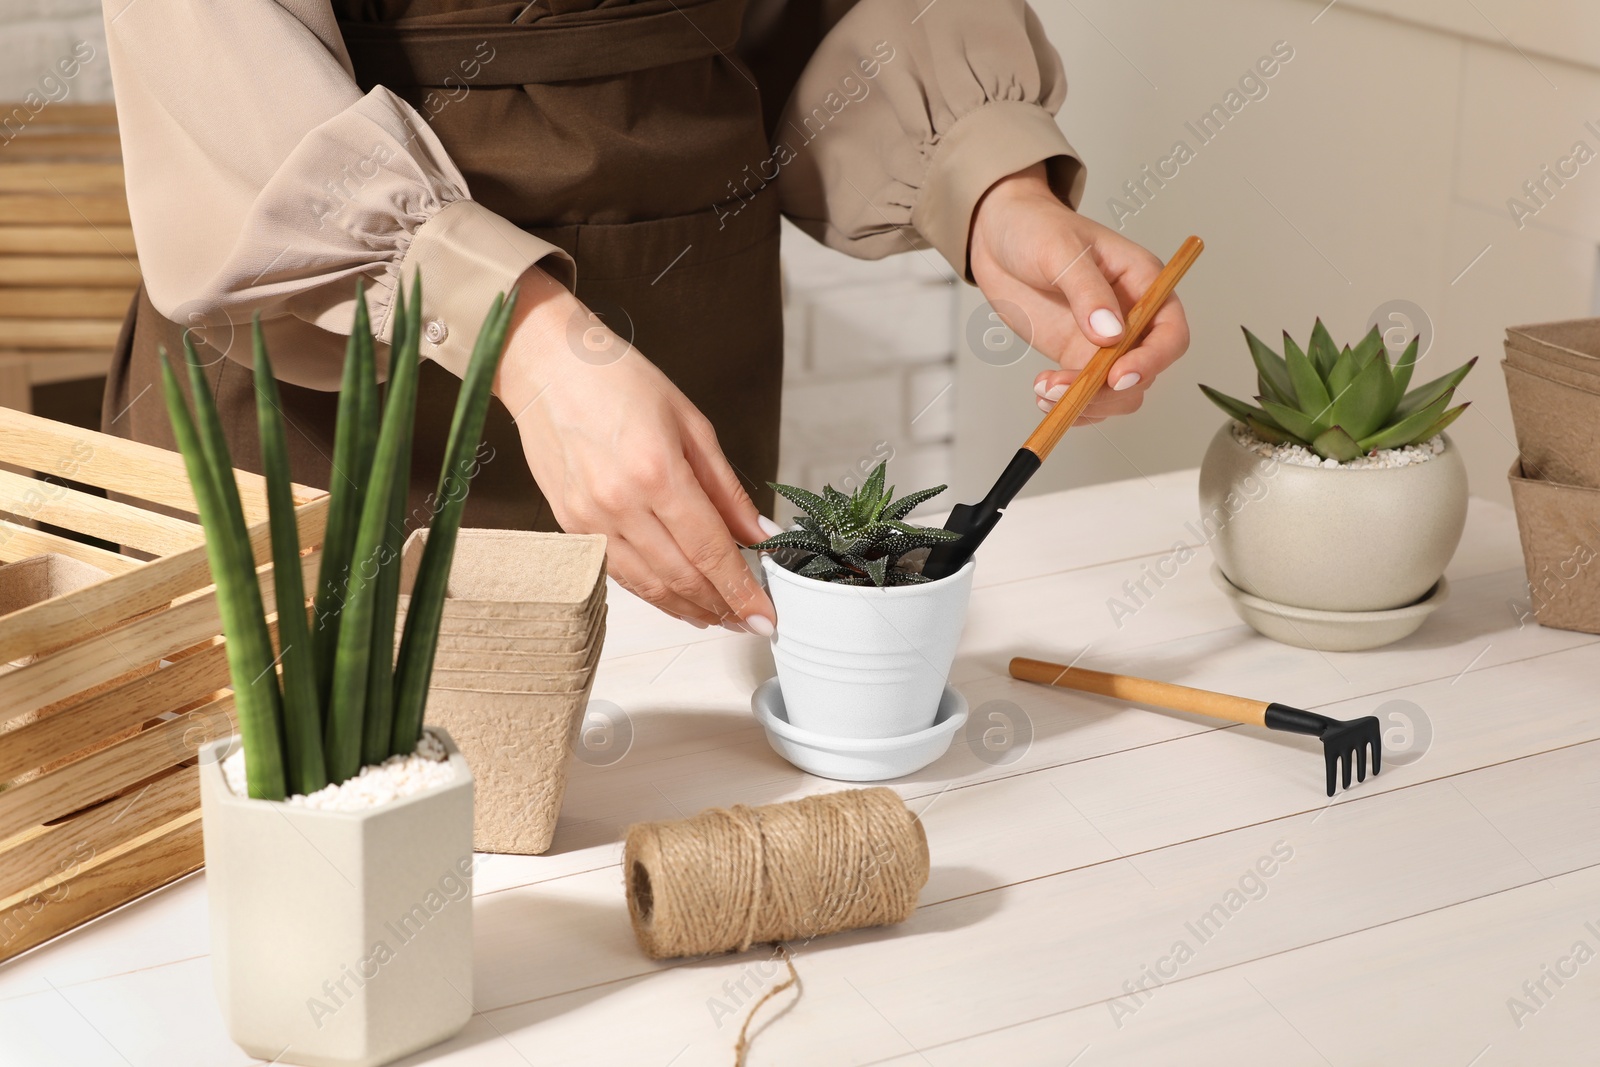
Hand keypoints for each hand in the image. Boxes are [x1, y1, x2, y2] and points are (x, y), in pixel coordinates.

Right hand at [493, 265, 775, 632]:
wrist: (545, 365)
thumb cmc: (618, 381)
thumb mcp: (691, 423)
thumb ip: (726, 488)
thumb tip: (758, 533)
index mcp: (657, 471)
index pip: (710, 549)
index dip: (742, 590)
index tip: (765, 616)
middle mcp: (620, 503)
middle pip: (682, 576)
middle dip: (722, 607)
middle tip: (750, 621)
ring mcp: (589, 518)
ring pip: (649, 584)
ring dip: (689, 608)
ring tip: (719, 618)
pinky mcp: (569, 525)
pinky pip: (619, 572)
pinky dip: (653, 593)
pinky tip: (677, 599)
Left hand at [969, 162, 1189, 423]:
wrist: (998, 237)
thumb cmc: (1036, 229)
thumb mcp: (1060, 250)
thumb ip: (1087, 291)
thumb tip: (1112, 334)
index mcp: (1143, 283)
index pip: (1170, 333)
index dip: (1152, 360)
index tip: (1118, 376)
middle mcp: (1132, 318)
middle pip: (1145, 373)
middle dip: (1108, 392)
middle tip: (1065, 392)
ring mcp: (1104, 342)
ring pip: (1117, 393)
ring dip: (1085, 403)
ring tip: (1044, 391)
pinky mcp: (1076, 356)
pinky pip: (1088, 395)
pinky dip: (1069, 405)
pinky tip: (1043, 396)